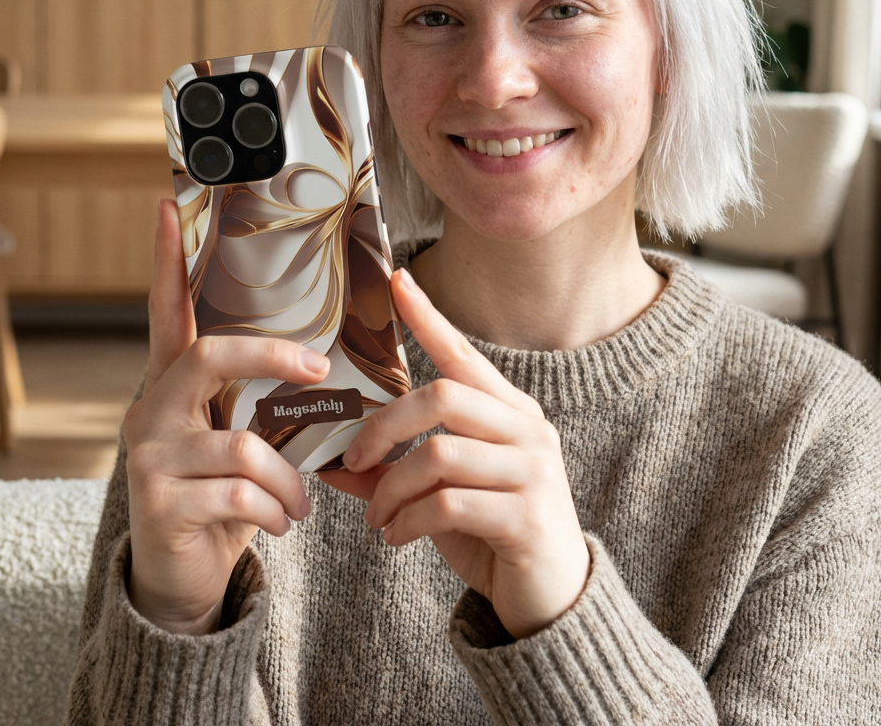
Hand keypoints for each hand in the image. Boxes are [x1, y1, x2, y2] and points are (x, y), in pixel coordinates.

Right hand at [124, 199, 326, 634]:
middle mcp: (150, 410)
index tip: (169, 208)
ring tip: (301, 502)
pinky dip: (276, 509)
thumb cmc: (222, 495)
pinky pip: (239, 494)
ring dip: (288, 478)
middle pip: (211, 357)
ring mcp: (149, 456)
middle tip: (319, 367)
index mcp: (173, 387)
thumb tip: (326, 365)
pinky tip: (282, 523)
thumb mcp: (242, 442)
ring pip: (240, 445)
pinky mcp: (157, 502)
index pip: (167, 315)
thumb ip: (261, 403)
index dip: (166, 263)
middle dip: (273, 357)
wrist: (183, 575)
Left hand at [320, 268, 590, 638]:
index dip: (428, 318)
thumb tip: (331, 462)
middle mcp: (527, 431)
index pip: (463, 355)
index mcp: (510, 413)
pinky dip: (407, 522)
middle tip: (353, 457)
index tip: (396, 282)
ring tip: (376, 515)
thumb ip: (395, 472)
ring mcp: (533, 472)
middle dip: (384, 426)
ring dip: (391, 488)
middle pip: (442, 397)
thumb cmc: (493, 532)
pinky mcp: (526, 516)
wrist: (550, 598)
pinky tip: (395, 538)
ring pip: (439, 455)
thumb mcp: (442, 495)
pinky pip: (447, 505)